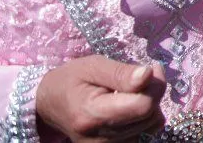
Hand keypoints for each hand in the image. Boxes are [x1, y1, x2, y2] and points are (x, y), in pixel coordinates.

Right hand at [36, 56, 164, 141]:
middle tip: (139, 77)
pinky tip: (128, 107)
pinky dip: (142, 118)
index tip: (150, 69)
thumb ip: (121, 73)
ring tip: (129, 92)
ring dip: (148, 105)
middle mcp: (100, 139)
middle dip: (153, 92)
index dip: (154, 85)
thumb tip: (148, 74)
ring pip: (150, 125)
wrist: (48, 104)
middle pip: (149, 116)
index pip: (143, 106)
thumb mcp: (93, 66)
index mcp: (92, 114)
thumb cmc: (71, 80)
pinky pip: (143, 133)